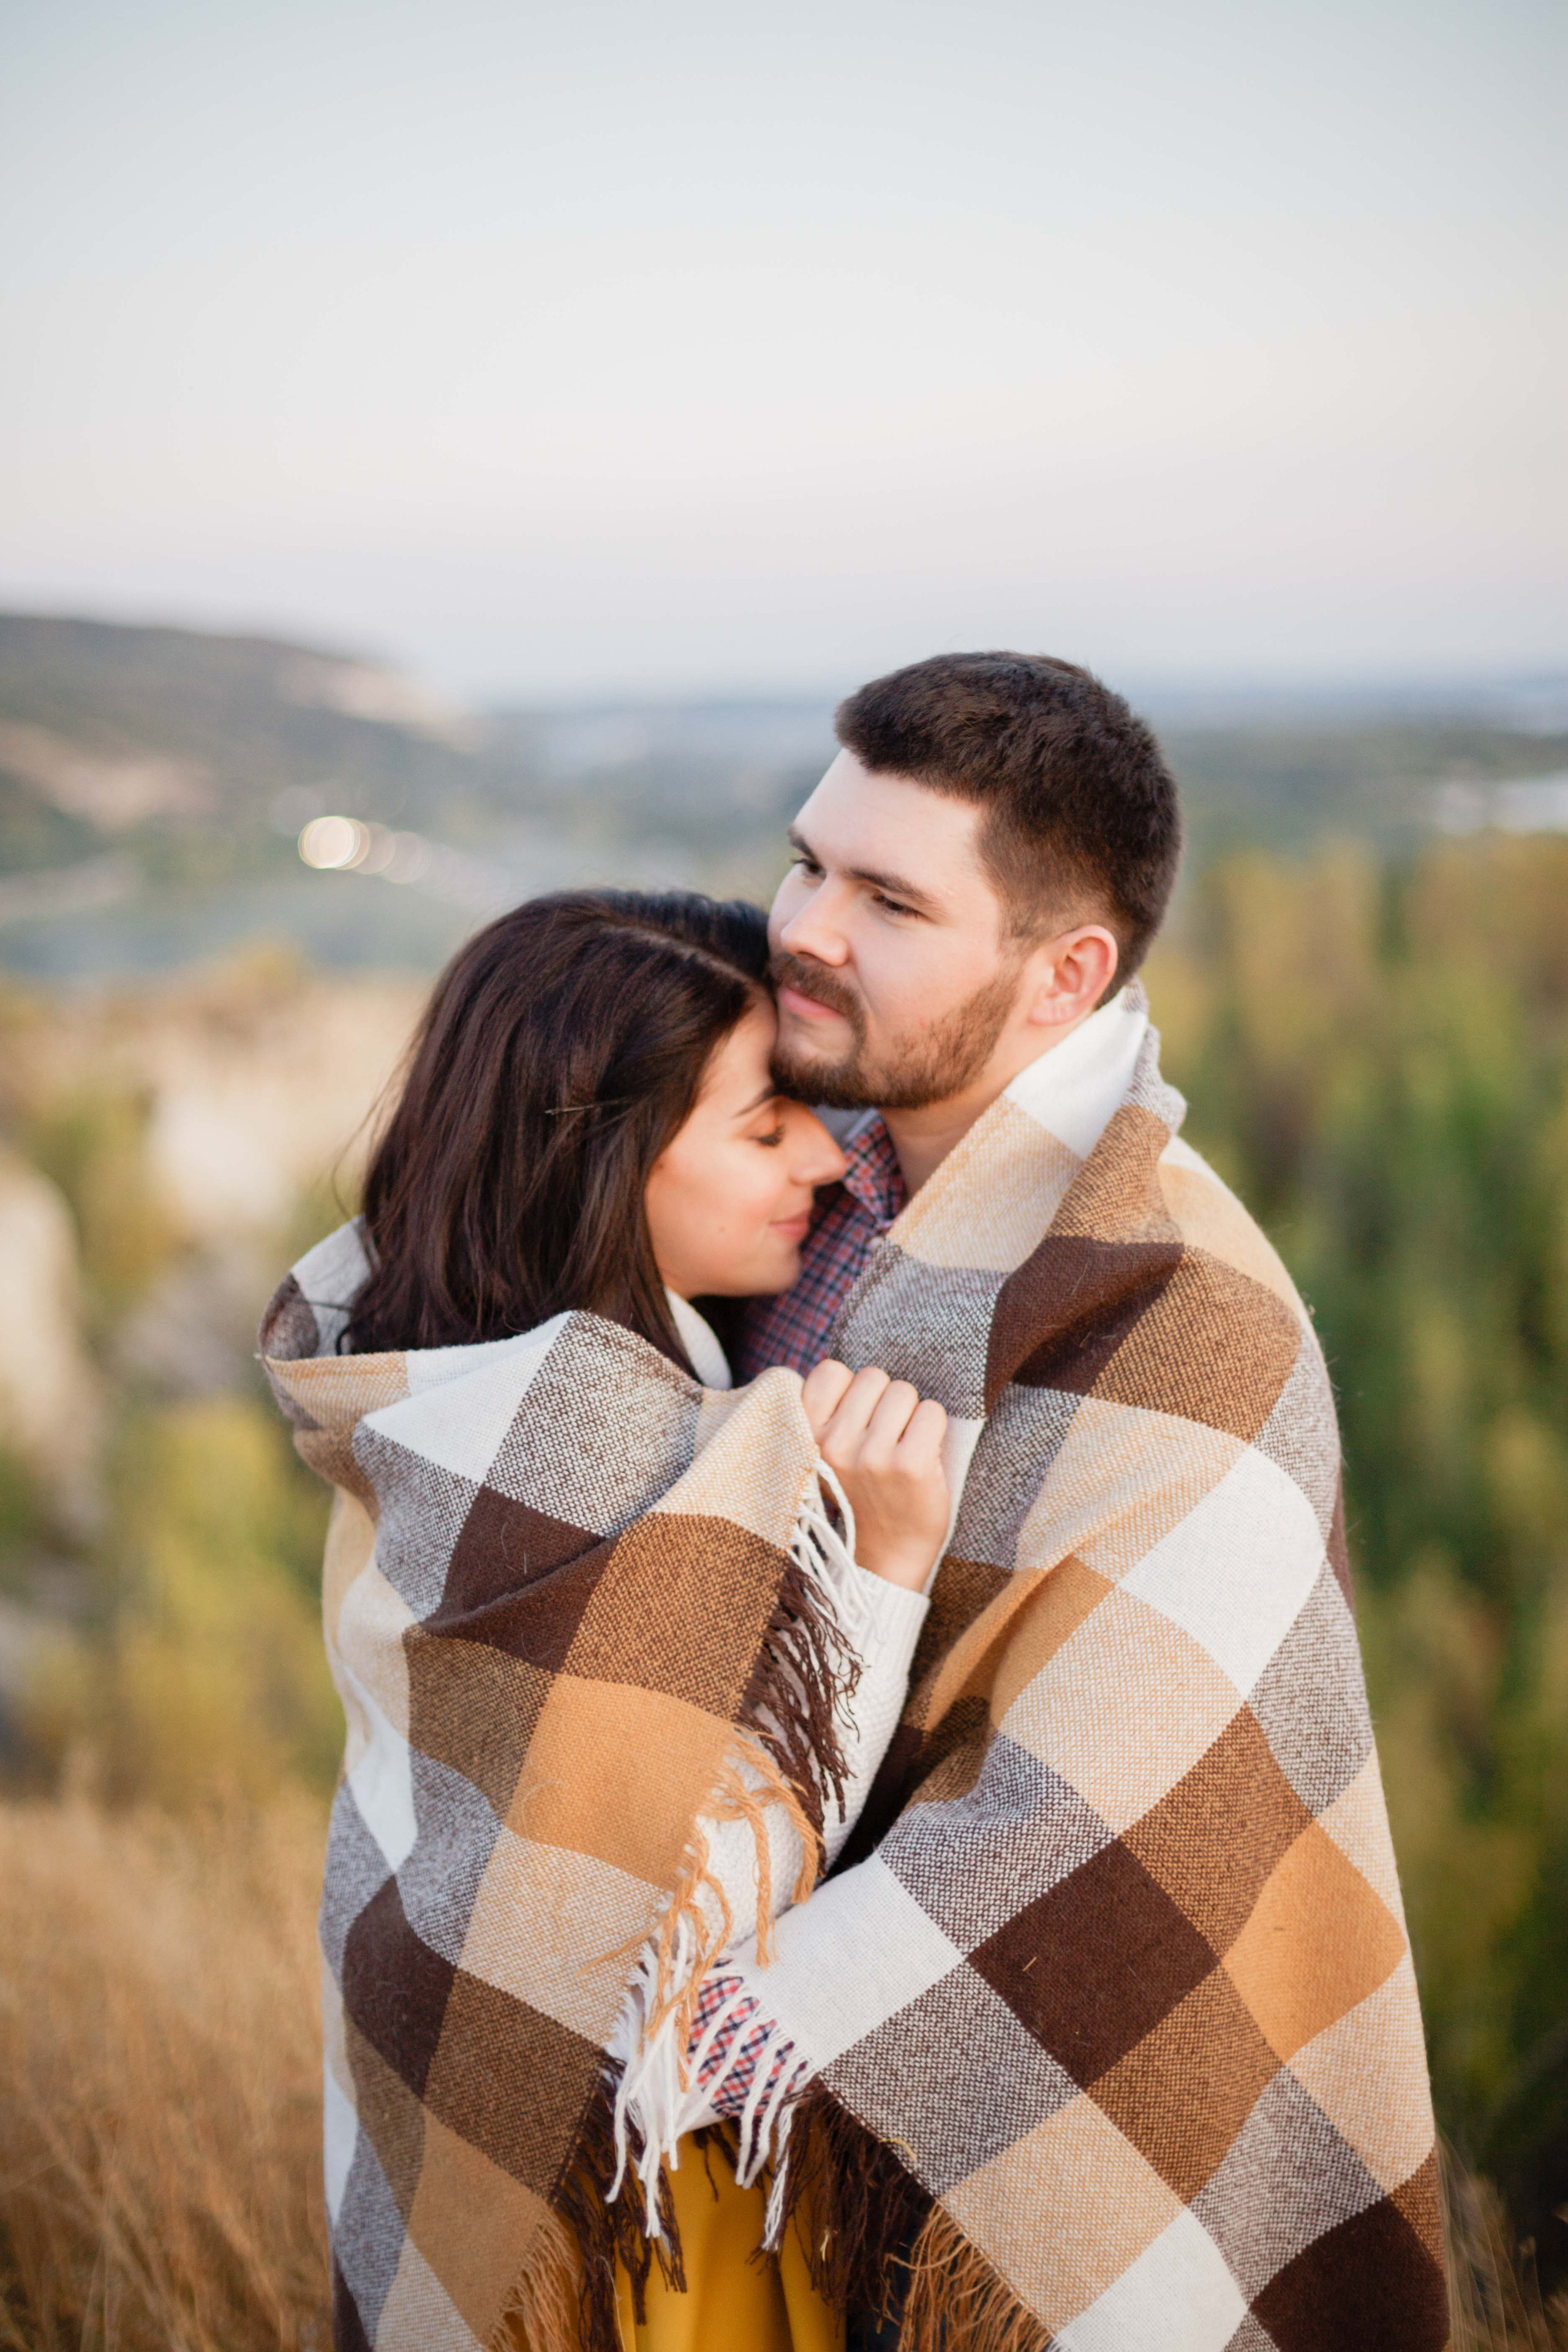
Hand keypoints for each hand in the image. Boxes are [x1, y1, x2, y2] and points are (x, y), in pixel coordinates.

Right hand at [799, 1361, 949, 1591]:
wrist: (888, 1556)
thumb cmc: (861, 1496)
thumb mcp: (826, 1456)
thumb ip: (830, 1414)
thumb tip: (851, 1374)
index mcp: (807, 1437)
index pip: (831, 1371)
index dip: (852, 1389)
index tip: (857, 1419)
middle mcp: (835, 1444)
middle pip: (873, 1377)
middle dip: (885, 1402)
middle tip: (884, 1440)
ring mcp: (872, 1455)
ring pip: (904, 1392)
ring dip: (910, 1416)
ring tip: (901, 1450)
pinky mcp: (910, 1464)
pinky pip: (932, 1412)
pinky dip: (934, 1429)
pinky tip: (923, 1456)